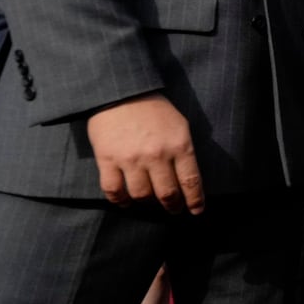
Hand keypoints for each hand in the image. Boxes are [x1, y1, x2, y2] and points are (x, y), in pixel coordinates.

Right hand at [86, 92, 203, 213]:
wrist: (120, 92)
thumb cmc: (153, 109)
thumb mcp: (180, 125)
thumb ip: (184, 151)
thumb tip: (188, 179)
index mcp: (179, 145)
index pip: (191, 182)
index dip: (195, 201)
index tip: (196, 211)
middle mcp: (157, 155)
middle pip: (167, 194)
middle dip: (172, 206)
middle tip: (173, 209)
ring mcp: (131, 158)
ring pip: (141, 195)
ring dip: (146, 203)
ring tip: (148, 201)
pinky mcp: (108, 159)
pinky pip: (114, 191)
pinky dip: (120, 201)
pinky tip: (125, 201)